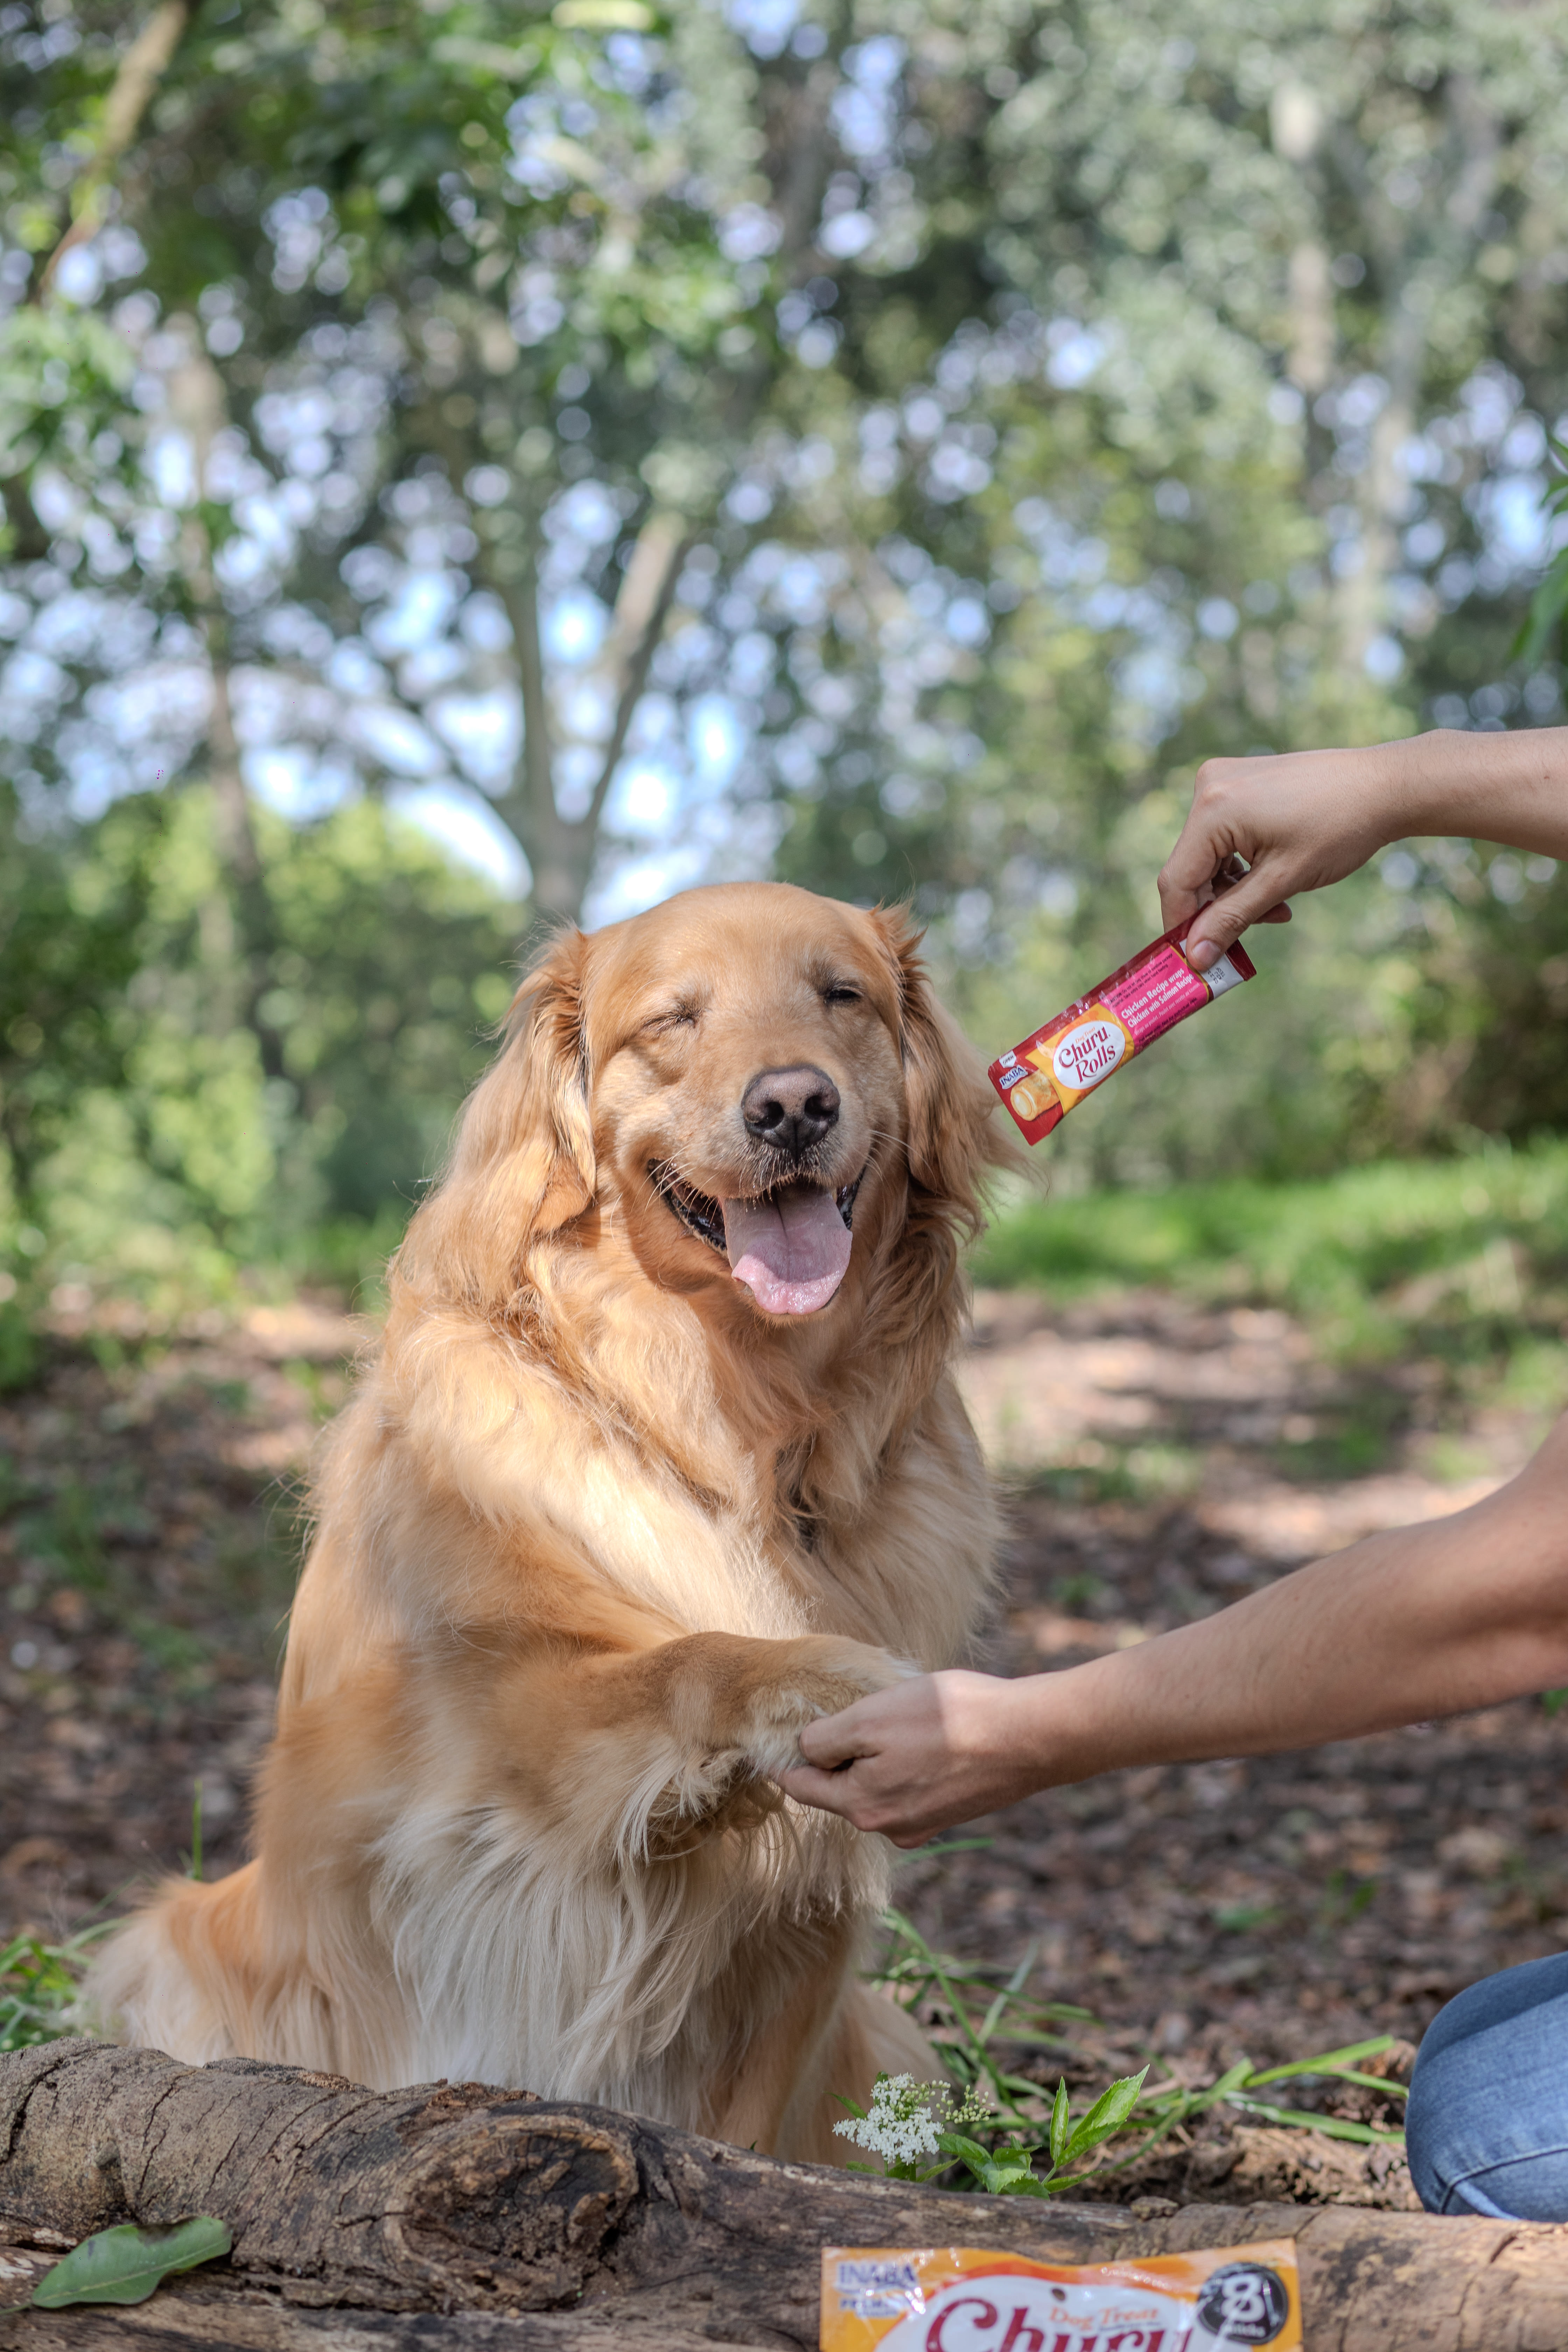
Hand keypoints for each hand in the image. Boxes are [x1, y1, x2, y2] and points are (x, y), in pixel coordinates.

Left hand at [773, 1670, 1045, 1847]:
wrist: (1031, 1737)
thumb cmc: (950, 1721)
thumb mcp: (872, 1718)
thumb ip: (827, 1739)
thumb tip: (805, 1750)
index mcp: (863, 1807)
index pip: (804, 1786)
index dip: (784, 1761)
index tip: (767, 1749)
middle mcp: (891, 1826)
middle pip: (842, 1787)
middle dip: (836, 1756)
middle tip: (834, 1715)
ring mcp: (925, 1822)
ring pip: (878, 1785)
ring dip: (875, 1756)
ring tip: (890, 1718)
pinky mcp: (953, 1809)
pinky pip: (911, 1785)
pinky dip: (906, 1762)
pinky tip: (925, 1734)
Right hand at [1159, 743, 1408, 968]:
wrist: (1384, 786)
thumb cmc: (1341, 828)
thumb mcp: (1282, 881)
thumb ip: (1232, 919)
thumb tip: (1196, 958)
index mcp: (1213, 809)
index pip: (1177, 880)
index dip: (1182, 925)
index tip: (1195, 960)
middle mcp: (1208, 787)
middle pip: (1190, 869)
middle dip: (1215, 909)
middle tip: (1243, 940)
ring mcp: (1222, 782)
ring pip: (1207, 856)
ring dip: (1232, 891)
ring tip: (1275, 909)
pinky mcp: (1238, 783)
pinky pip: (1222, 837)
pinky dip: (1241, 865)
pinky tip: (1272, 880)